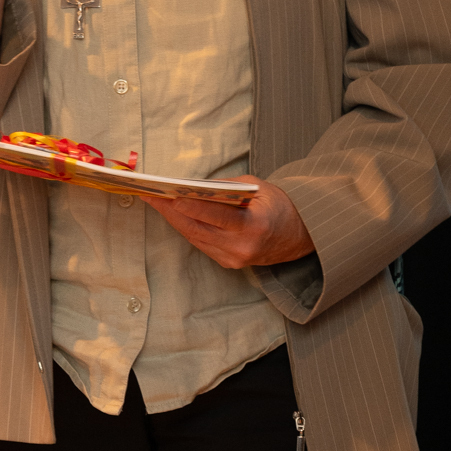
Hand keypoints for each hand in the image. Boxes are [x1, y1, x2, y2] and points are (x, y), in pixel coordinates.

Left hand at [146, 177, 314, 270]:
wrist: (300, 236)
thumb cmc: (279, 206)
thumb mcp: (259, 187)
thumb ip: (227, 187)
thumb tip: (195, 186)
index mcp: (253, 226)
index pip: (215, 216)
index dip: (190, 206)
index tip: (169, 196)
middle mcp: (242, 247)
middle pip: (197, 229)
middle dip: (171, 212)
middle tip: (151, 196)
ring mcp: (235, 258)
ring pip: (195, 238)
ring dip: (174, 220)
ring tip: (157, 203)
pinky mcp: (230, 263)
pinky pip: (202, 244)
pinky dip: (187, 229)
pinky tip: (175, 216)